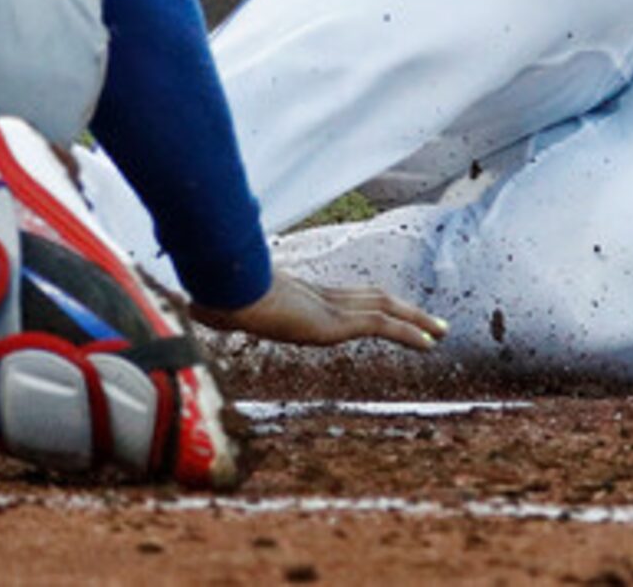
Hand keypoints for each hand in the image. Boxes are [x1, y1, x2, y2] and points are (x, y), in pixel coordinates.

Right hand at [192, 271, 447, 351]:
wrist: (221, 289)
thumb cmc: (213, 295)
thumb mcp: (216, 305)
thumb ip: (215, 307)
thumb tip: (192, 307)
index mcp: (297, 293)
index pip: (342, 296)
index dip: (367, 302)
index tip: (384, 311)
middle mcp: (319, 295)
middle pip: (370, 297)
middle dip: (400, 308)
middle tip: (429, 321)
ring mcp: (328, 306)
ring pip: (384, 307)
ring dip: (416, 319)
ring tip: (441, 332)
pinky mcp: (335, 320)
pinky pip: (382, 325)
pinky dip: (410, 331)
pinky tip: (430, 343)